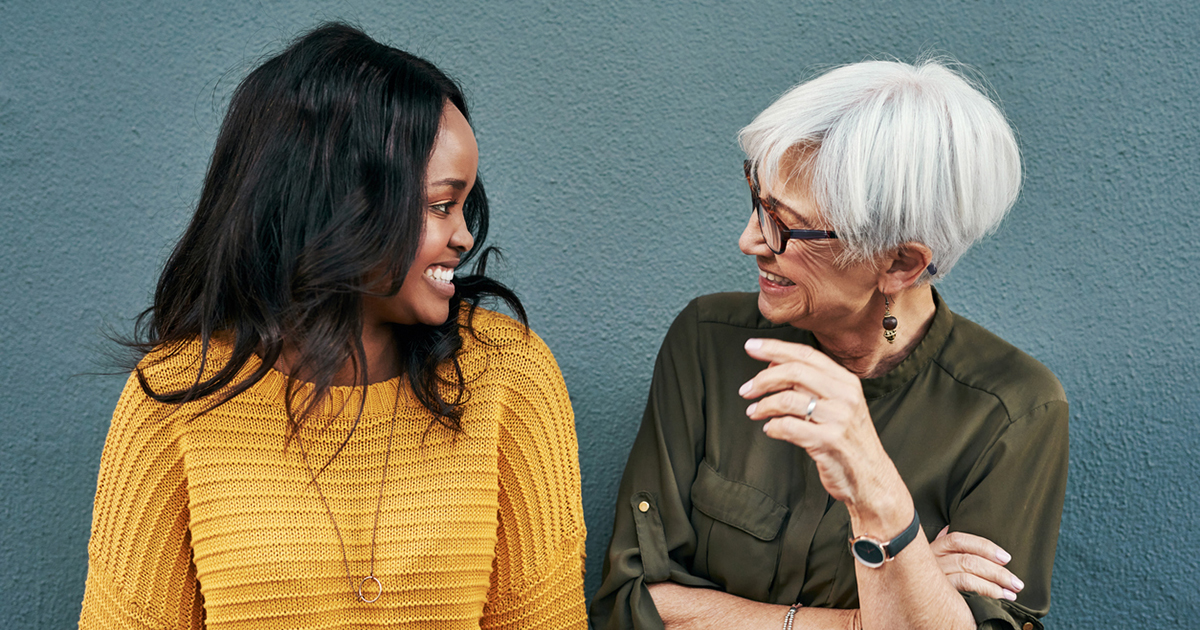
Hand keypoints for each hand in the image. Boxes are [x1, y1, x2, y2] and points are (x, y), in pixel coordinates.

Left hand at [740, 338, 900, 511]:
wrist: (871, 478)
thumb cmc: (849, 440)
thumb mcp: (839, 405)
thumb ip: (812, 384)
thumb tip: (773, 364)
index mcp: (846, 381)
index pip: (806, 355)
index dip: (775, 348)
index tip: (751, 347)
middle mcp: (845, 396)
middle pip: (794, 372)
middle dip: (763, 378)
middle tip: (746, 389)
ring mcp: (838, 419)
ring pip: (787, 400)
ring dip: (763, 405)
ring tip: (754, 412)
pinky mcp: (828, 442)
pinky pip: (789, 427)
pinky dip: (773, 427)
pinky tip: (770, 429)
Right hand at [929, 526, 1022, 600]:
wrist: (910, 606)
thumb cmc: (928, 581)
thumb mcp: (932, 559)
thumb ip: (942, 546)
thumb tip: (949, 526)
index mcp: (932, 549)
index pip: (958, 540)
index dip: (984, 547)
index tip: (1006, 558)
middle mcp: (930, 562)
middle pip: (967, 560)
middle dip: (997, 571)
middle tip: (1016, 582)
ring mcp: (933, 579)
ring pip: (967, 575)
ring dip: (995, 584)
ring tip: (1011, 593)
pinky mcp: (938, 596)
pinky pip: (965, 590)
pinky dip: (985, 592)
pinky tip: (998, 597)